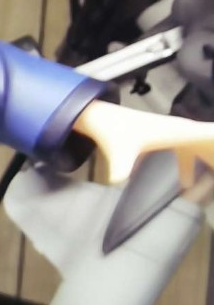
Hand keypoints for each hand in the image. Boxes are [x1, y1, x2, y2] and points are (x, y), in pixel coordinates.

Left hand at [72, 98, 213, 185]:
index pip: (211, 135)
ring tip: (207, 181)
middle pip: (210, 142)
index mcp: (180, 131)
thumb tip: (118, 184)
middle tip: (213, 176)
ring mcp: (176, 135)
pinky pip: (189, 153)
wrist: (102, 120)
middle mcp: (182, 130)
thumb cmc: (114, 131)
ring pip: (201, 149)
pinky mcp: (168, 140)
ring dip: (208, 161)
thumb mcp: (120, 152)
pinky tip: (188, 184)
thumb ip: (121, 169)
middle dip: (213, 156)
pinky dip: (193, 166)